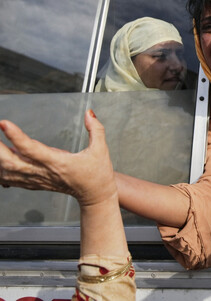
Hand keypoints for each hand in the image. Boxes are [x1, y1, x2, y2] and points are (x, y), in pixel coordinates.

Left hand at [0, 110, 116, 205]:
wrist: (95, 196)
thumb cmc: (98, 174)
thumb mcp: (101, 149)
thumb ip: (96, 129)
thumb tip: (89, 113)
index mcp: (58, 163)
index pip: (32, 150)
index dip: (16, 137)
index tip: (4, 124)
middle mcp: (44, 172)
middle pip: (11, 163)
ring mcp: (38, 179)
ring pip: (7, 172)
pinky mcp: (35, 183)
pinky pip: (11, 179)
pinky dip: (1, 171)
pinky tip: (1, 161)